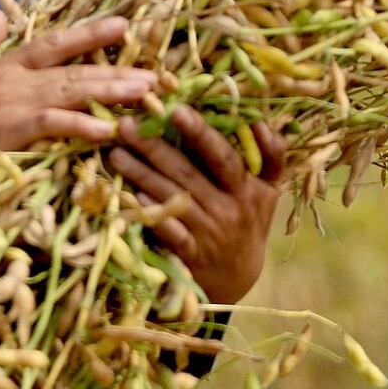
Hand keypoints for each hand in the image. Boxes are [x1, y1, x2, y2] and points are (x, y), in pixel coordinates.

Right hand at [0, 10, 157, 183]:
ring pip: (74, 93)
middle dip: (118, 69)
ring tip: (146, 93)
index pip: (56, 44)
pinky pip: (55, 125)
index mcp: (8, 65)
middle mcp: (18, 80)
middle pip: (76, 70)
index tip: (124, 25)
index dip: (91, 35)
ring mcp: (17, 104)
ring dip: (112, 92)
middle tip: (156, 72)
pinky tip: (109, 130)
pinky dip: (83, 126)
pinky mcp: (13, 132)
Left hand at [108, 104, 286, 304]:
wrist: (238, 278)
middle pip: (188, 174)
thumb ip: (271, 154)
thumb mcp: (269, 190)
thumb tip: (259, 118)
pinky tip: (129, 195)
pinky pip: (167, 232)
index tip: (177, 110)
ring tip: (115, 152)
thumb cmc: (249, 220)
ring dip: (140, 174)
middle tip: (126, 125)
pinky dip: (150, 213)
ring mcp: (207, 234)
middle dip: (155, 147)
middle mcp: (228, 210)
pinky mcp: (189, 255)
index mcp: (247, 189)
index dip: (202, 133)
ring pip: (171, 199)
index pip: (224, 157)